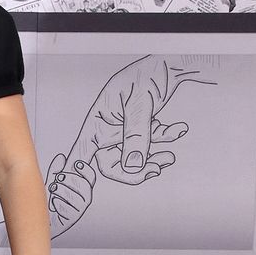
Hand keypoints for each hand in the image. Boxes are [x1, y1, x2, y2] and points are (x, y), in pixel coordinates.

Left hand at [46, 153, 97, 235]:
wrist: (43, 218)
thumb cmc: (49, 199)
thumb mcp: (52, 181)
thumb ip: (56, 169)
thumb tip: (61, 158)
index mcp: (83, 188)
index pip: (91, 177)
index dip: (86, 170)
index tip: (77, 164)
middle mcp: (84, 199)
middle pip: (82, 185)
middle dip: (69, 178)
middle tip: (59, 177)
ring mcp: (79, 210)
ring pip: (71, 195)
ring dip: (59, 190)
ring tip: (53, 190)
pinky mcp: (71, 219)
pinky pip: (63, 206)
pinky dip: (56, 203)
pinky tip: (53, 204)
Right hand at [72, 55, 212, 182]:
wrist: (171, 61)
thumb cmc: (147, 72)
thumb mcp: (140, 103)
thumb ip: (137, 135)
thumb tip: (134, 166)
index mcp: (98, 121)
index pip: (83, 154)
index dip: (78, 175)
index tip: (79, 193)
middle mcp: (109, 129)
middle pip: (112, 163)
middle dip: (134, 170)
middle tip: (155, 168)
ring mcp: (125, 129)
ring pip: (133, 158)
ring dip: (152, 158)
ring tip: (169, 155)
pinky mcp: (142, 127)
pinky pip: (150, 143)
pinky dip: (165, 139)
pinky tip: (177, 129)